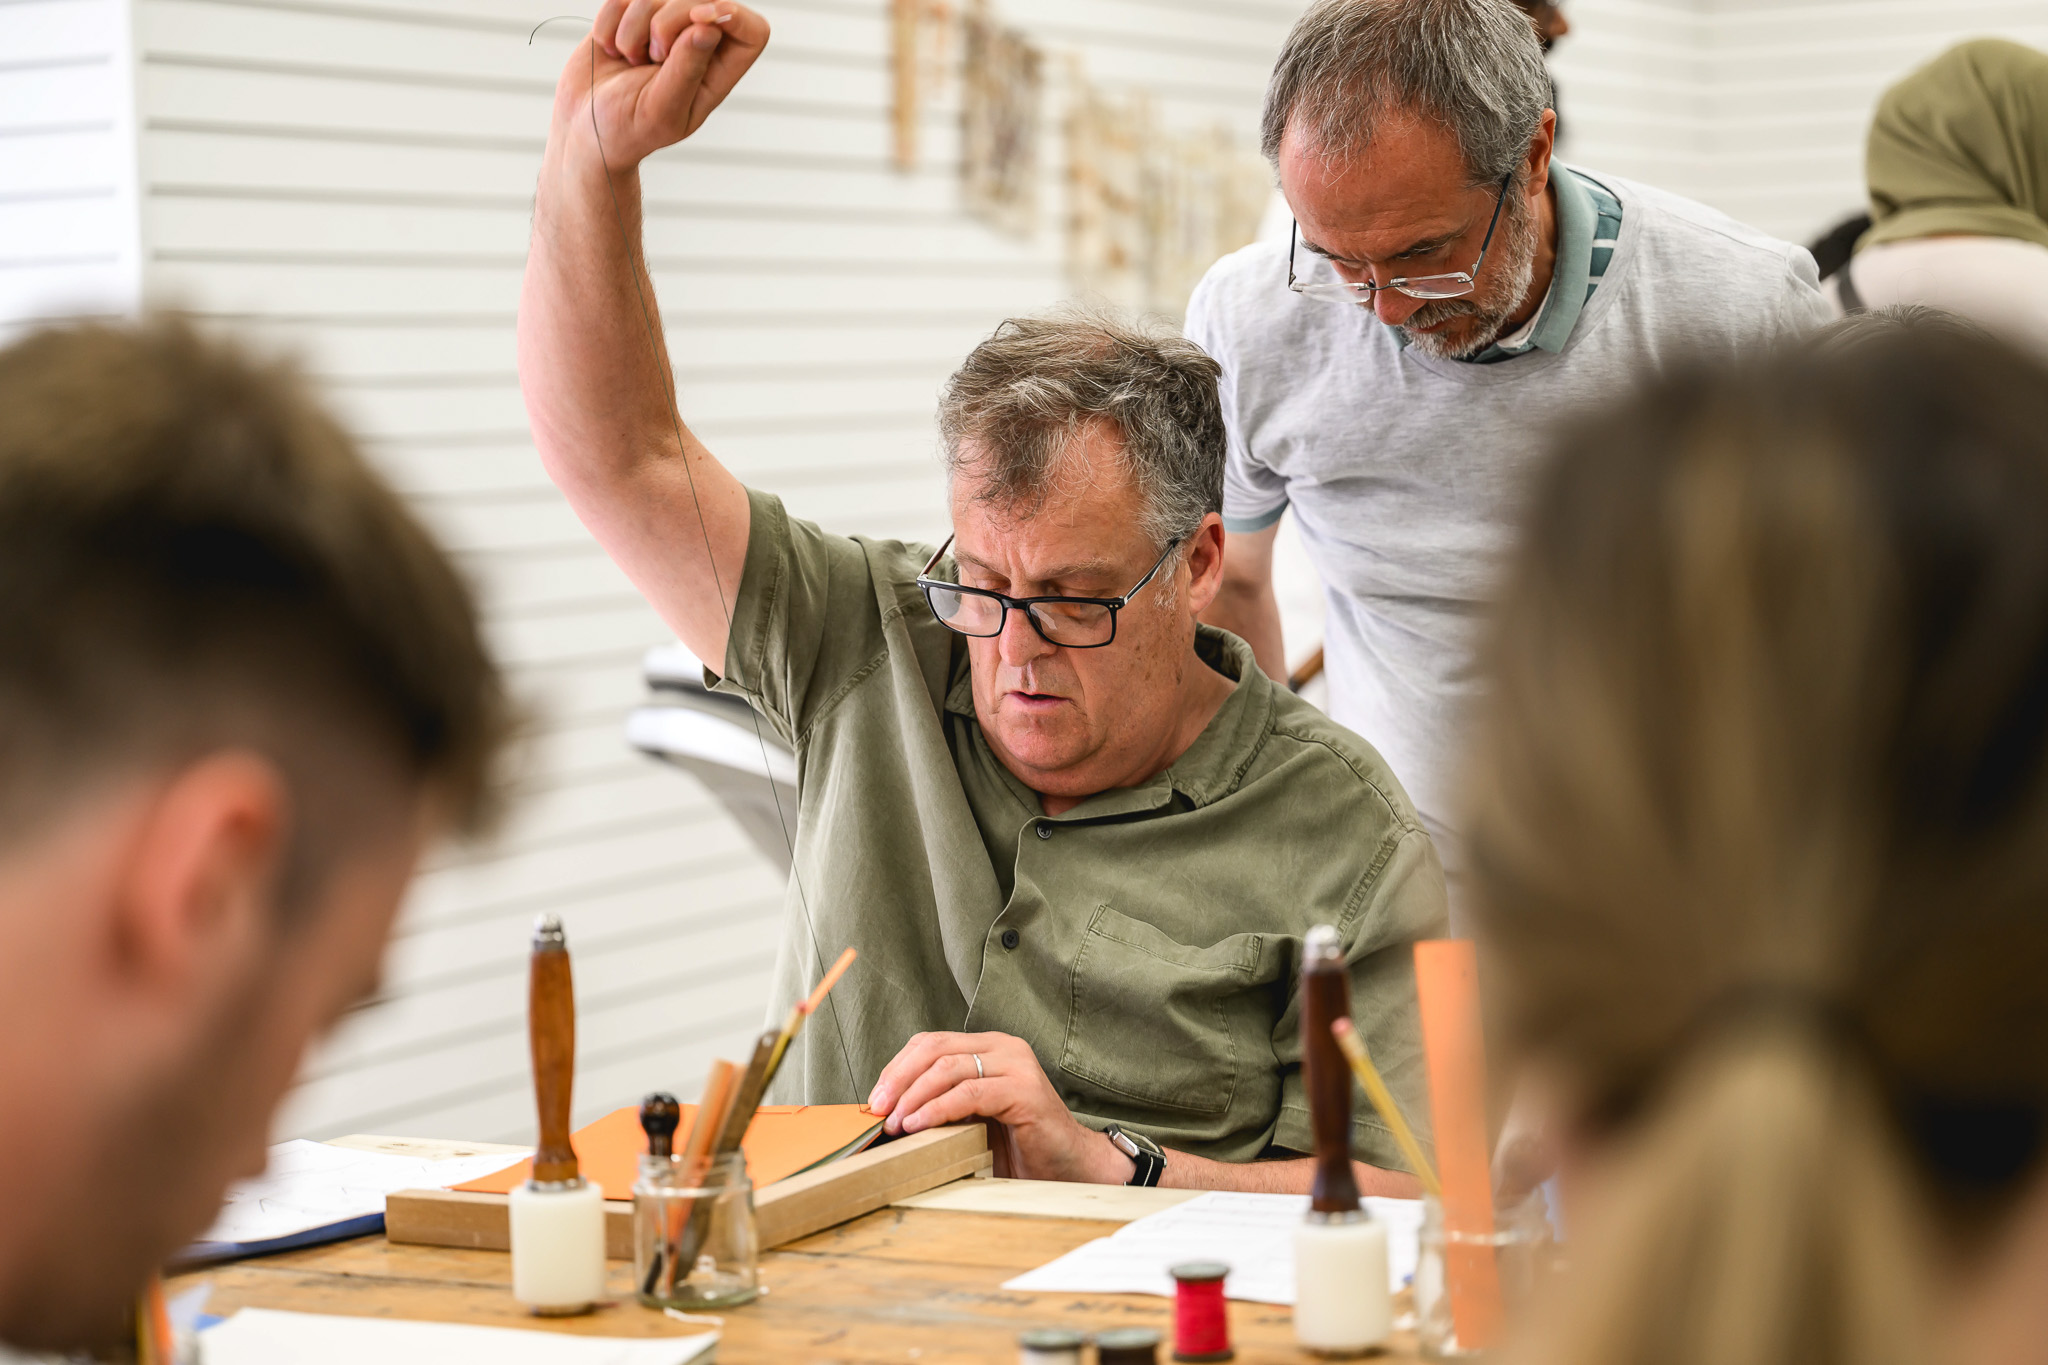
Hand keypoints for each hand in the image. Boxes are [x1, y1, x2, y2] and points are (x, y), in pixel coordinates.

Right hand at [548, 1, 769, 172]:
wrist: (582, 127)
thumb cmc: (626, 129)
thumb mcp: (660, 109)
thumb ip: (687, 69)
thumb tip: (709, 28)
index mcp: (717, 73)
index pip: (752, 30)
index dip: (732, 14)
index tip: (701, 18)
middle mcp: (696, 45)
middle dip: (667, 20)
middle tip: (652, 57)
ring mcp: (663, 27)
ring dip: (632, 29)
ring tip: (629, 61)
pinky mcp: (630, 15)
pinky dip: (609, 23)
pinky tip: (611, 51)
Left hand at [866, 1032, 1133, 1183]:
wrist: (1068, 1166)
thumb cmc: (1017, 1145)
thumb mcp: (970, 1118)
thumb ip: (940, 1103)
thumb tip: (887, 1111)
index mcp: (989, 1047)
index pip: (931, 1043)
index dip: (897, 1067)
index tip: (875, 1099)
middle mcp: (1004, 1048)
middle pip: (935, 1049)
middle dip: (899, 1078)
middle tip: (877, 1110)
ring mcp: (1017, 1066)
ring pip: (949, 1068)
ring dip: (913, 1096)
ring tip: (894, 1123)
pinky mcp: (1024, 1091)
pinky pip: (969, 1094)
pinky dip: (937, 1109)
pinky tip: (918, 1125)